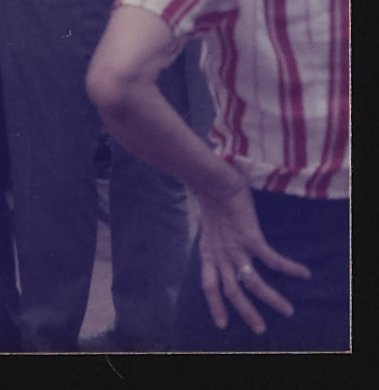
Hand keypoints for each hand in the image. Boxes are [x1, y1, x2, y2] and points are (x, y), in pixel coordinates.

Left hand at [191, 173, 311, 334]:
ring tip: (287, 311)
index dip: (214, 305)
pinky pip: (272, 259)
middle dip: (246, 312)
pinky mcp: (250, 238)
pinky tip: (303, 273)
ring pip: (252, 282)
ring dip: (270, 299)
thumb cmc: (209, 197)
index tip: (221, 323)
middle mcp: (220, 255)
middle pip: (231, 292)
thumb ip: (213, 239)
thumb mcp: (207, 225)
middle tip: (259, 329)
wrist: (212, 180)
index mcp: (208, 252)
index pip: (208, 285)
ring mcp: (235, 248)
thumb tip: (217, 242)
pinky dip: (288, 268)